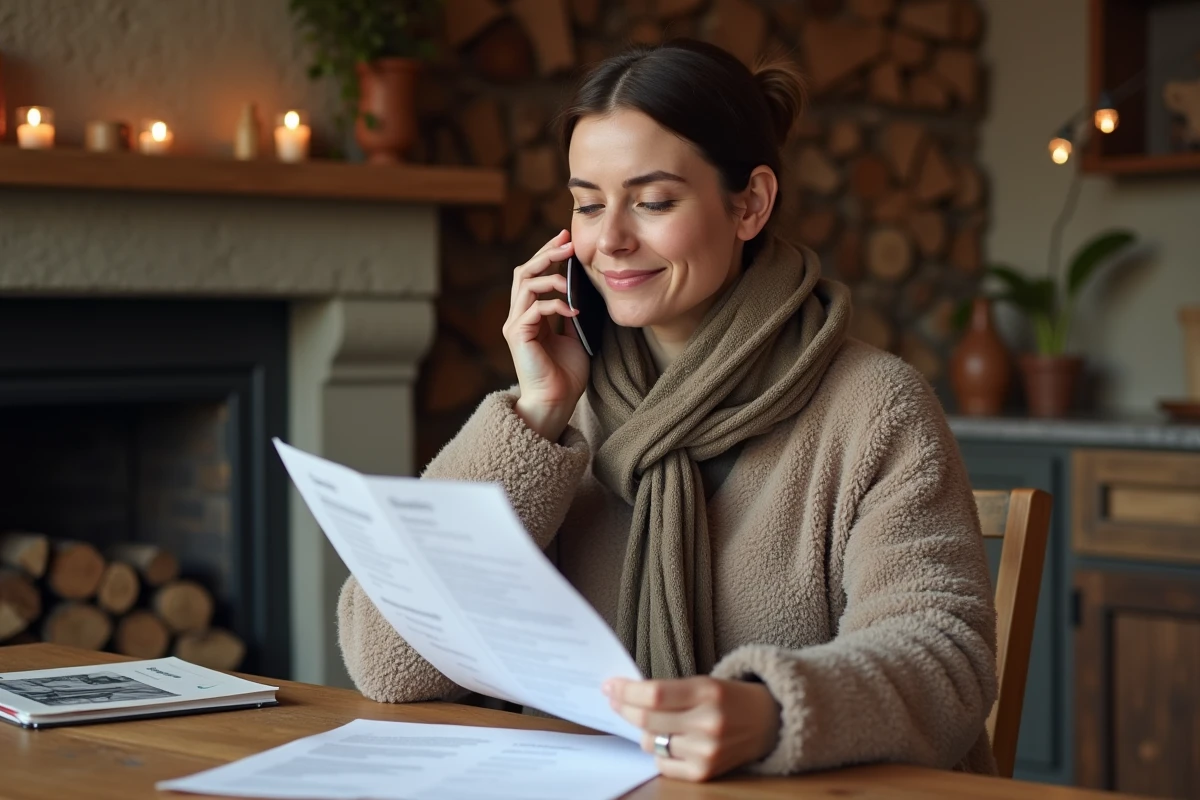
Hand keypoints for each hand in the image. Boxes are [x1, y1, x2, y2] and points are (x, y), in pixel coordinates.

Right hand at [503, 229, 589, 441]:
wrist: (556, 402)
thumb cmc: (566, 375)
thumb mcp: (575, 336)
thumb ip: (572, 313)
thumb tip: (583, 291)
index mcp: (530, 315)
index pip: (533, 274)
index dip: (548, 254)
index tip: (566, 238)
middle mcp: (518, 316)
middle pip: (524, 271)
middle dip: (546, 253)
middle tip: (568, 243)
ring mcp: (515, 325)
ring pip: (525, 284)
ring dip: (550, 276)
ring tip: (570, 281)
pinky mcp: (518, 336)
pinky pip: (534, 309)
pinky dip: (555, 304)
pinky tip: (573, 311)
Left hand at [603, 676, 781, 781]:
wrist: (770, 722)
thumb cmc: (731, 698)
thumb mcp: (705, 682)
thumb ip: (669, 690)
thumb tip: (625, 694)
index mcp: (708, 692)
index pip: (655, 694)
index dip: (627, 691)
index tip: (610, 685)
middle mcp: (708, 723)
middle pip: (647, 720)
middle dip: (623, 708)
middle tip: (613, 699)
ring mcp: (707, 751)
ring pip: (652, 743)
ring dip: (643, 731)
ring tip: (649, 721)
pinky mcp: (705, 773)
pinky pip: (663, 764)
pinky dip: (658, 752)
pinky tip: (666, 740)